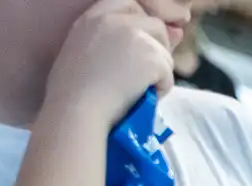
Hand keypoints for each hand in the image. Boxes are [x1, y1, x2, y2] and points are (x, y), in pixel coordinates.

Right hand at [46, 0, 175, 124]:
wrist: (76, 109)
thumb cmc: (77, 93)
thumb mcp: (90, 55)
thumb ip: (124, 40)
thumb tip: (175, 31)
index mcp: (93, 17)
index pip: (129, 3)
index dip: (142, 22)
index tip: (144, 44)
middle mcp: (114, 19)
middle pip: (156, 27)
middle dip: (157, 51)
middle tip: (142, 76)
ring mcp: (134, 34)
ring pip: (165, 53)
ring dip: (157, 74)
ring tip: (134, 91)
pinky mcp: (151, 55)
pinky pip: (169, 75)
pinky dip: (160, 90)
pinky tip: (139, 98)